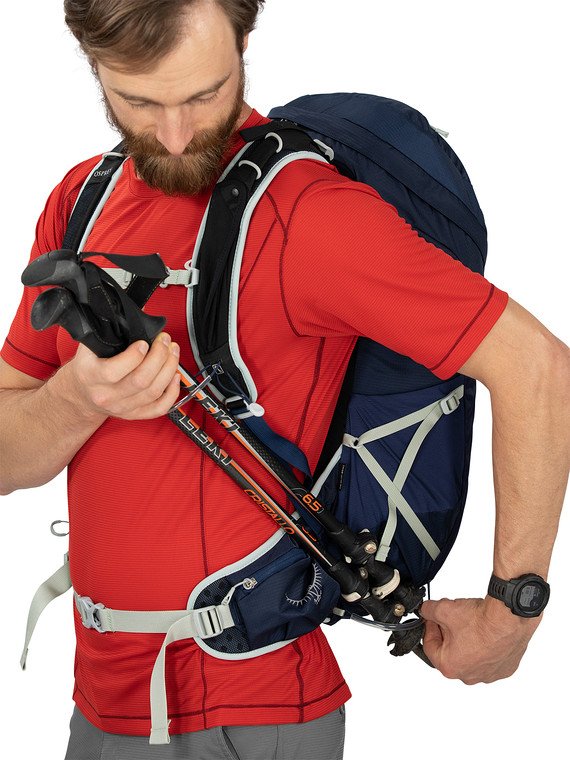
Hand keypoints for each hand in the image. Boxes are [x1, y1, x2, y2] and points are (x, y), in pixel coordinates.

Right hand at [61, 333, 180, 420]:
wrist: (81, 395)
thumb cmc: (88, 367)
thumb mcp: (88, 347)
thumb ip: (105, 332)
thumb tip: (132, 313)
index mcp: (91, 377)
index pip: (115, 371)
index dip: (135, 355)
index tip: (145, 341)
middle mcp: (106, 395)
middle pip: (141, 380)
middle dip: (159, 357)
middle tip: (165, 341)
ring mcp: (122, 408)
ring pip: (153, 392)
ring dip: (169, 368)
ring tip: (173, 351)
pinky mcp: (134, 414)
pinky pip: (159, 408)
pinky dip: (172, 392)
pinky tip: (174, 375)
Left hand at [420, 596, 540, 684]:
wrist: (510, 618)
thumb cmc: (482, 621)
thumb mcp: (443, 609)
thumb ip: (428, 610)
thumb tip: (426, 610)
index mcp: (450, 666)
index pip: (430, 646)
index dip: (429, 627)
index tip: (432, 618)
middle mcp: (469, 676)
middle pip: (450, 652)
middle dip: (448, 634)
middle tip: (451, 618)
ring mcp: (489, 674)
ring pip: (470, 655)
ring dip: (467, 640)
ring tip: (471, 622)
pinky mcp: (505, 668)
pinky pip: (490, 657)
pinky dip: (486, 645)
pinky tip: (486, 631)